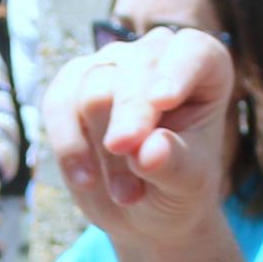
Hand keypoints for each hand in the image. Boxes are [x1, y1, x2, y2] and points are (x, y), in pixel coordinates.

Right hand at [46, 29, 234, 251]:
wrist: (143, 209)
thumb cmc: (178, 187)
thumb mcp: (189, 184)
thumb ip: (174, 164)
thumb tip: (147, 152)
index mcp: (204, 69)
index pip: (192, 51)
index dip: (177, 71)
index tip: (163, 101)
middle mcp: (155, 56)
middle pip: (133, 72)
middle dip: (129, 118)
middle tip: (126, 154)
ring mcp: (109, 66)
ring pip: (93, 91)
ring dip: (105, 150)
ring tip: (126, 194)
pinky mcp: (70, 85)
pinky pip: (59, 104)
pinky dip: (69, 146)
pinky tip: (85, 180)